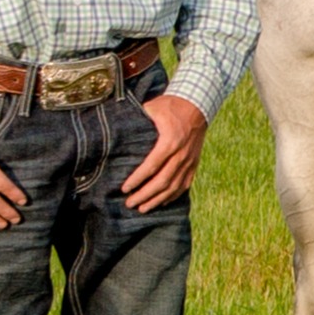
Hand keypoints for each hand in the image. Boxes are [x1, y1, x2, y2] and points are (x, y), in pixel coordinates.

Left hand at [120, 94, 210, 210]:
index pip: (151, 166)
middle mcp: (181, 155)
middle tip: (129, 203)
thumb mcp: (153, 107)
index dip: (137, 179)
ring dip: (157, 200)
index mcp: (170, 141)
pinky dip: (172, 196)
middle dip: (144, 195)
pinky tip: (161, 202)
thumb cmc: (171, 106)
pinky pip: (184, 185)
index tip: (124, 189)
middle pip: (162, 182)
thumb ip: (137, 119)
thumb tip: (115, 129)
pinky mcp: (194, 164)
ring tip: (142, 208)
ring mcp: (189, 161)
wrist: (197, 105)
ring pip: (174, 187)